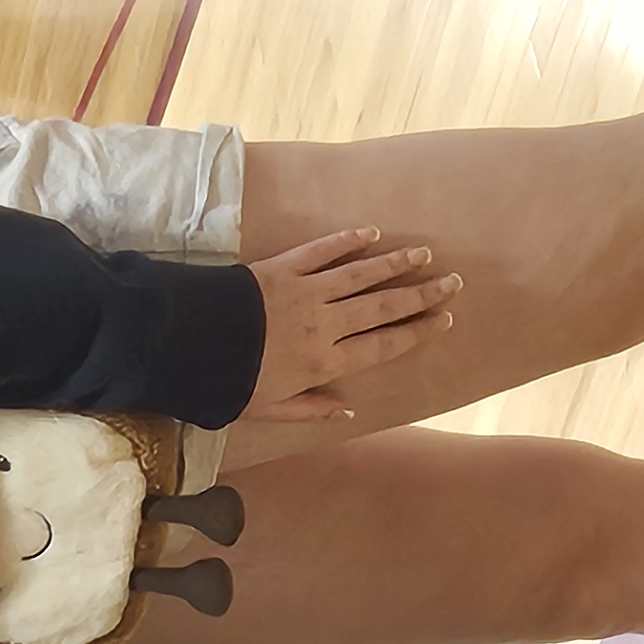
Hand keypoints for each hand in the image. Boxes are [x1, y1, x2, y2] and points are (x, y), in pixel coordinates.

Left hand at [240, 228, 454, 423]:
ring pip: (362, 276)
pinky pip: (323, 251)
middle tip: (452, 282)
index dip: (417, 332)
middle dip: (421, 295)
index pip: (383, 346)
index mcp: (324, 363)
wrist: (191, 347)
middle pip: (383, 308)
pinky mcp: (284, 268)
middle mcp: (325, 326)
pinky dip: (348, 241)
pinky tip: (371, 233)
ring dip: (395, 264)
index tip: (444, 320)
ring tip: (423, 255)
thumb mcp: (270, 410)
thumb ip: (311, 409)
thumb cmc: (228, 383)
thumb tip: (348, 408)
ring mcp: (306, 294)